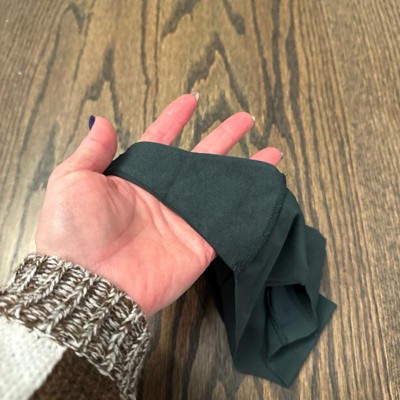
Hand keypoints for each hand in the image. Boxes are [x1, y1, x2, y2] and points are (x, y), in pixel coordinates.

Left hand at [35, 93, 282, 315]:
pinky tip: (268, 190)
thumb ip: (92, 151)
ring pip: (221, 188)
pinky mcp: (201, 245)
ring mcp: (185, 220)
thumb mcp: (72, 181)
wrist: (89, 286)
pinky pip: (230, 223)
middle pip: (201, 159)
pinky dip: (250, 208)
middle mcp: (164, 196)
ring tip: (273, 153)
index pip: (161, 140)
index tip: (192, 99)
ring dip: (246, 170)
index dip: (175, 119)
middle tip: (245, 119)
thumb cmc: (74, 231)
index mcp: (137, 178)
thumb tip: (101, 120)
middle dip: (224, 138)